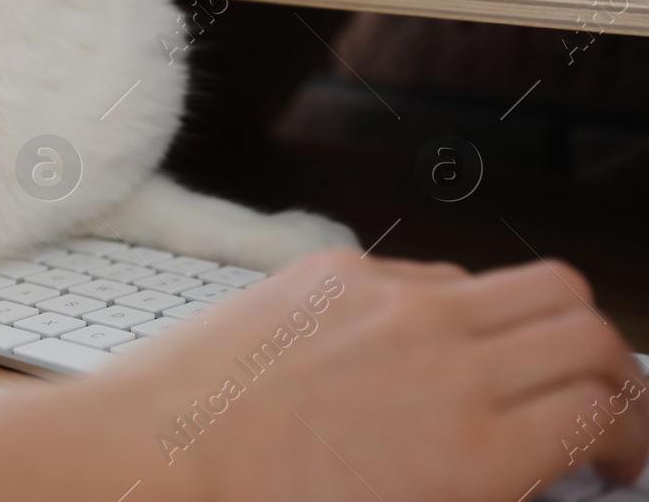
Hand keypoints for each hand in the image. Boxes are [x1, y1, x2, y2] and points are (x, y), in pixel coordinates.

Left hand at [91, 249, 647, 500]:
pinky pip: (433, 271)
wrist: (150, 459)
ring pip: (524, 280)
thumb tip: (535, 461)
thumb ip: (489, 487)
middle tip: (591, 406)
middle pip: (585, 323)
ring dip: (539, 327)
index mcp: (475, 445)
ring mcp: (389, 299)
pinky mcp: (334, 270)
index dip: (632, 435)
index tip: (617, 455)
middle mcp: (445, 356)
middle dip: (608, 368)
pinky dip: (453, 307)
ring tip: (511, 372)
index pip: (609, 407)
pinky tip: (415, 350)